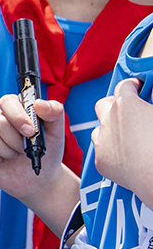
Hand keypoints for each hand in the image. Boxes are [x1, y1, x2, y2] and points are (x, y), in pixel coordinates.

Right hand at [0, 95, 75, 218]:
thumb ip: (54, 112)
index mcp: (14, 109)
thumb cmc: (47, 151)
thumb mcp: (57, 131)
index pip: (7, 101)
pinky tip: (1, 161)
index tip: (30, 132)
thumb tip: (39, 104)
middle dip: (16, 140)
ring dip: (7, 152)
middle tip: (25, 149)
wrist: (39, 177)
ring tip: (15, 155)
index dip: (17, 116)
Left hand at [92, 79, 152, 205]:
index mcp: (126, 105)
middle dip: (115, 104)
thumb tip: (151, 90)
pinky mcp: (100, 162)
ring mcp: (102, 142)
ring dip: (110, 128)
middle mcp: (108, 120)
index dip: (133, 86)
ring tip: (128, 136)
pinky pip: (101, 150)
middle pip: (103, 105)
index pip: (124, 86)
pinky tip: (126, 155)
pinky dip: (111, 150)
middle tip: (130, 111)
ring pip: (99, 129)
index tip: (139, 89)